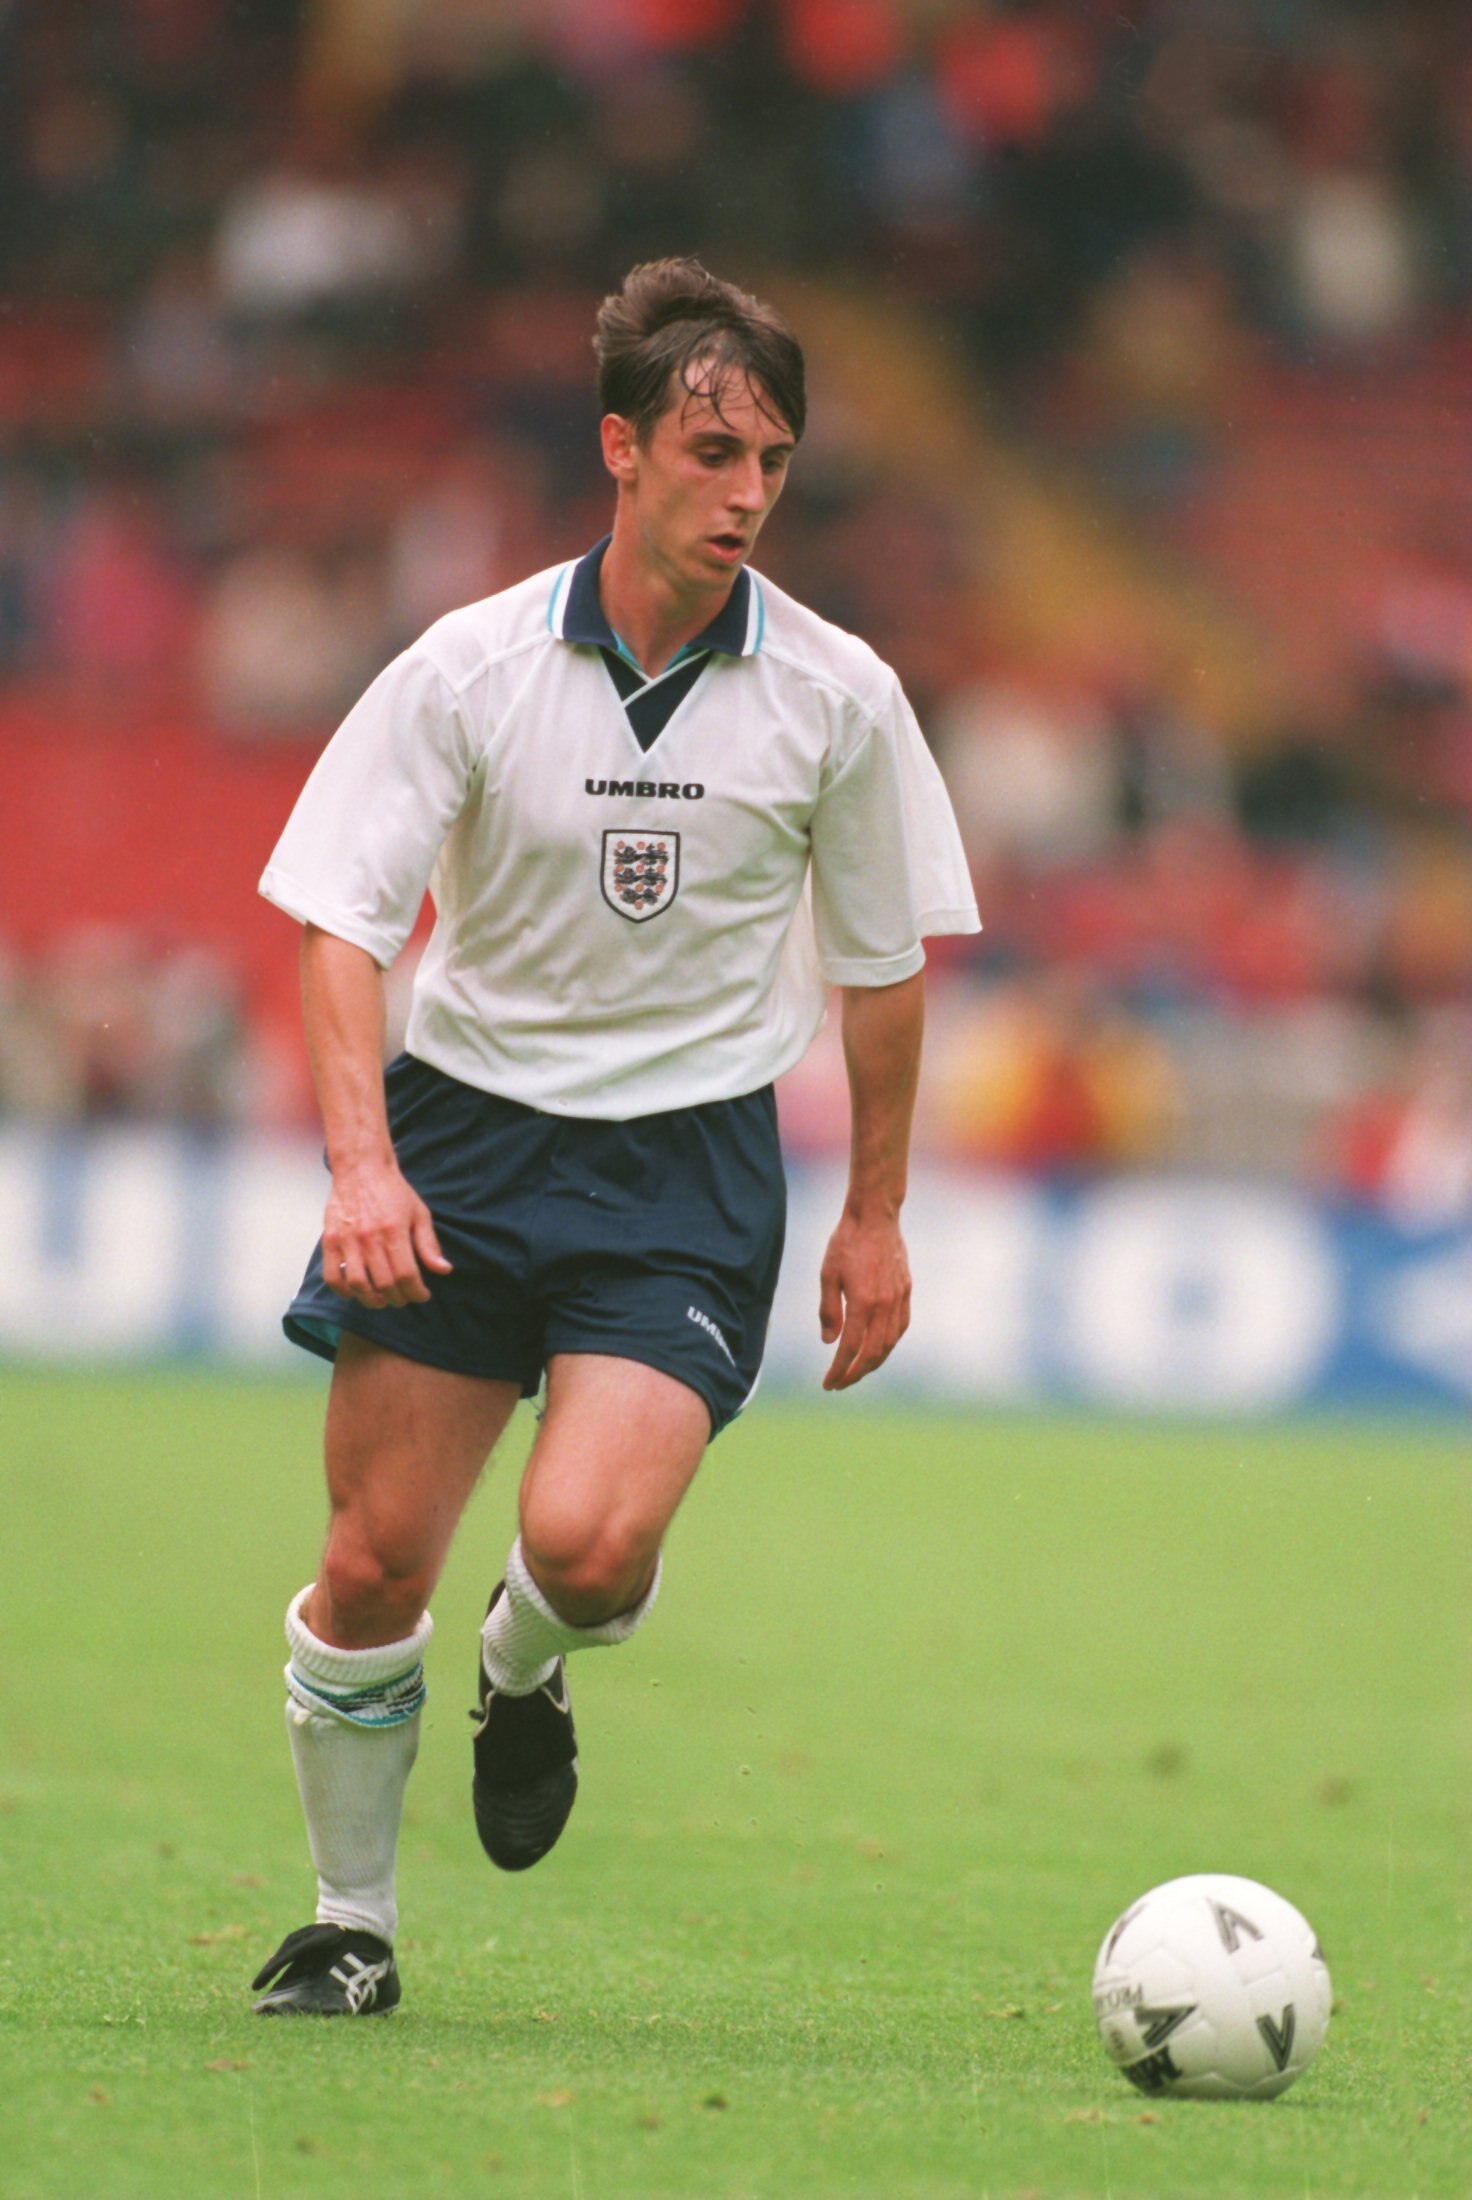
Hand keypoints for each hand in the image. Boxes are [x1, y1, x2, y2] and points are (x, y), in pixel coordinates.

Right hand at [322, 1159, 452, 1309]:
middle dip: (398, 1298)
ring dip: (371, 1300)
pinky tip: (354, 1292)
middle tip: (404, 1298)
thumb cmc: (393, 1190)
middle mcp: (370, 1238)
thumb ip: (429, 1245)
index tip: (422, 1295)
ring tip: (381, 1300)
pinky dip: (342, 1291)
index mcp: (394, 1231)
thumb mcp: (419, 1214)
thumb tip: (443, 1270)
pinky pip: (332, 1276)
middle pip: (384, 1284)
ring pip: (358, 1284)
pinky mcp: (330, 1240)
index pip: (407, 1275)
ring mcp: (347, 1240)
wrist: (362, 1167)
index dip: (416, 1292)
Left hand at [818, 1208, 910, 1390]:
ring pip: (890, 1343)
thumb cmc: (846, 1242)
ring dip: (874, 1362)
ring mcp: (899, 1298)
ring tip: (857, 1370)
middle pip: (873, 1352)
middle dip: (856, 1373)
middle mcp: (884, 1304)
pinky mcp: (906, 1291)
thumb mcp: (828, 1274)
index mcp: (863, 1302)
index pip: (851, 1348)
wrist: (875, 1216)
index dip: (839, 1370)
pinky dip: (890, 1343)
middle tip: (840, 1383)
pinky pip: (901, 1326)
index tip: (828, 1383)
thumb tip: (830, 1342)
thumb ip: (829, 1310)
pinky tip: (879, 1348)